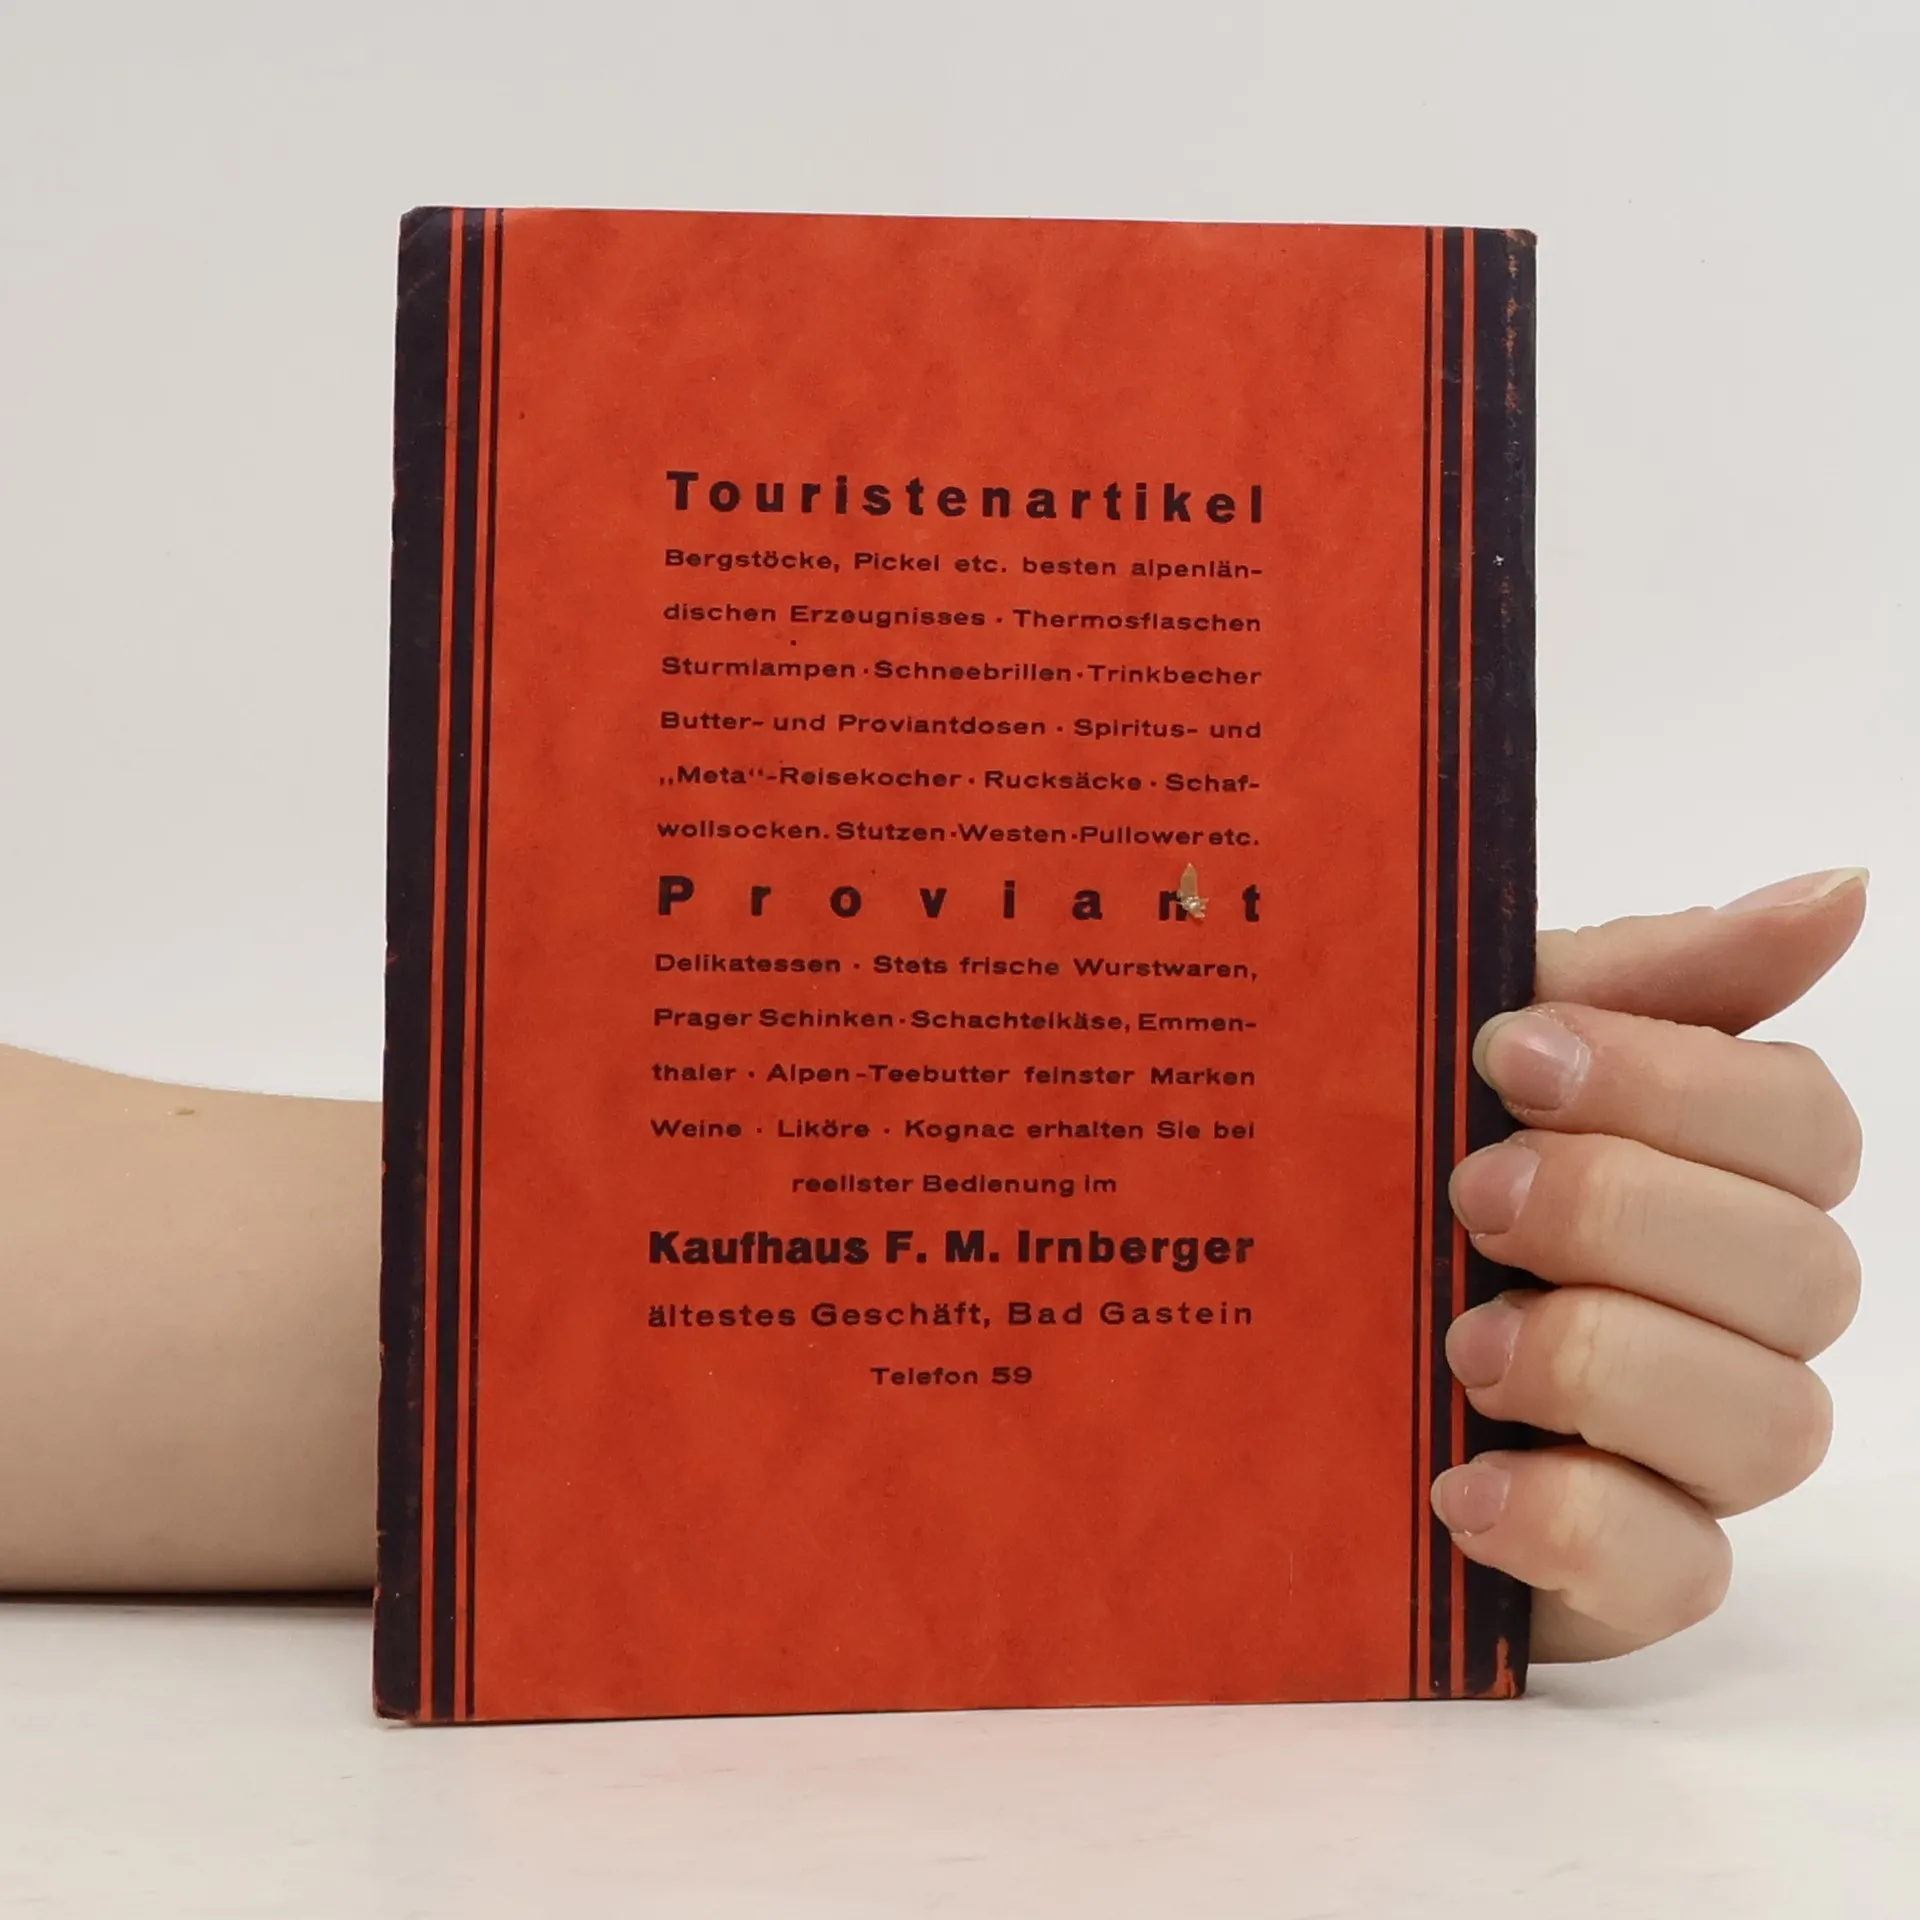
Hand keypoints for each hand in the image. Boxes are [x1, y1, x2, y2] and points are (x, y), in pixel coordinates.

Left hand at [1431, 868, 1867, 1662]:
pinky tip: (1460, 1484)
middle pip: (1808, 1272)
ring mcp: (1680, 1451)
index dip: (1678, 1085)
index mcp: (1695, 1173)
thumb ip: (1632, 980)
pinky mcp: (1619, 1571)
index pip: (1801, 1123)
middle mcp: (1720, 1313)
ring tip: (1461, 1344)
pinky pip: (1683, 1573)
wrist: (1229, 1338)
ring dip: (1612, 1364)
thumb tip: (1839, 891)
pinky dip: (1578, 1524)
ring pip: (1776, 1424)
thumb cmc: (1363, 1171)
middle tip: (1470, 1196)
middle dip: (1631, 1216)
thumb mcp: (1451, 1051)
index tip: (1507, 1055)